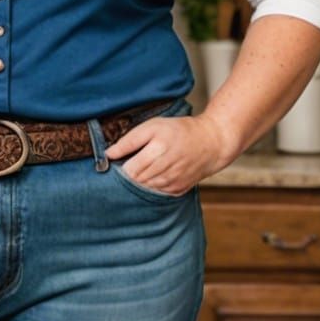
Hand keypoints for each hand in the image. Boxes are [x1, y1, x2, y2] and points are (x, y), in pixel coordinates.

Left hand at [102, 113, 232, 195]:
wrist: (211, 143)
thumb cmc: (179, 131)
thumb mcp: (153, 126)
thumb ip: (129, 140)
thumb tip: (108, 154)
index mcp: (157, 151)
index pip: (128, 171)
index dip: (120, 168)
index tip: (119, 162)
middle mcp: (165, 170)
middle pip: (135, 182)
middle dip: (128, 176)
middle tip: (129, 166)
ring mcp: (172, 183)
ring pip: (144, 190)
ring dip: (139, 182)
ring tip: (142, 170)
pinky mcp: (177, 190)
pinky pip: (156, 194)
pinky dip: (150, 187)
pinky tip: (153, 177)